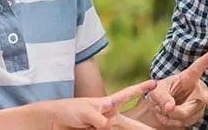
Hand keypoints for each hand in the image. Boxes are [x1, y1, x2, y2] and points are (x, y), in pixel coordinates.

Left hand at [30, 80, 155, 128]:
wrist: (53, 121)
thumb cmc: (69, 110)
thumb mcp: (86, 110)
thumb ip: (100, 118)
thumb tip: (109, 126)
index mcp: (108, 105)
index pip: (128, 95)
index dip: (141, 88)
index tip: (155, 83)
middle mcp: (109, 117)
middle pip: (130, 124)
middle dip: (143, 128)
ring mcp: (103, 128)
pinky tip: (107, 128)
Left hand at [130, 49, 207, 127]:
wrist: (160, 108)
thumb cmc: (159, 93)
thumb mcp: (155, 91)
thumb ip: (162, 97)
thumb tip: (170, 108)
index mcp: (188, 78)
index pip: (197, 68)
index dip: (206, 59)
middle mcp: (198, 91)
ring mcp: (198, 105)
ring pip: (188, 114)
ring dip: (172, 115)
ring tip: (164, 109)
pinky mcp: (195, 117)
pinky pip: (185, 123)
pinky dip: (172, 122)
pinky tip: (169, 117)